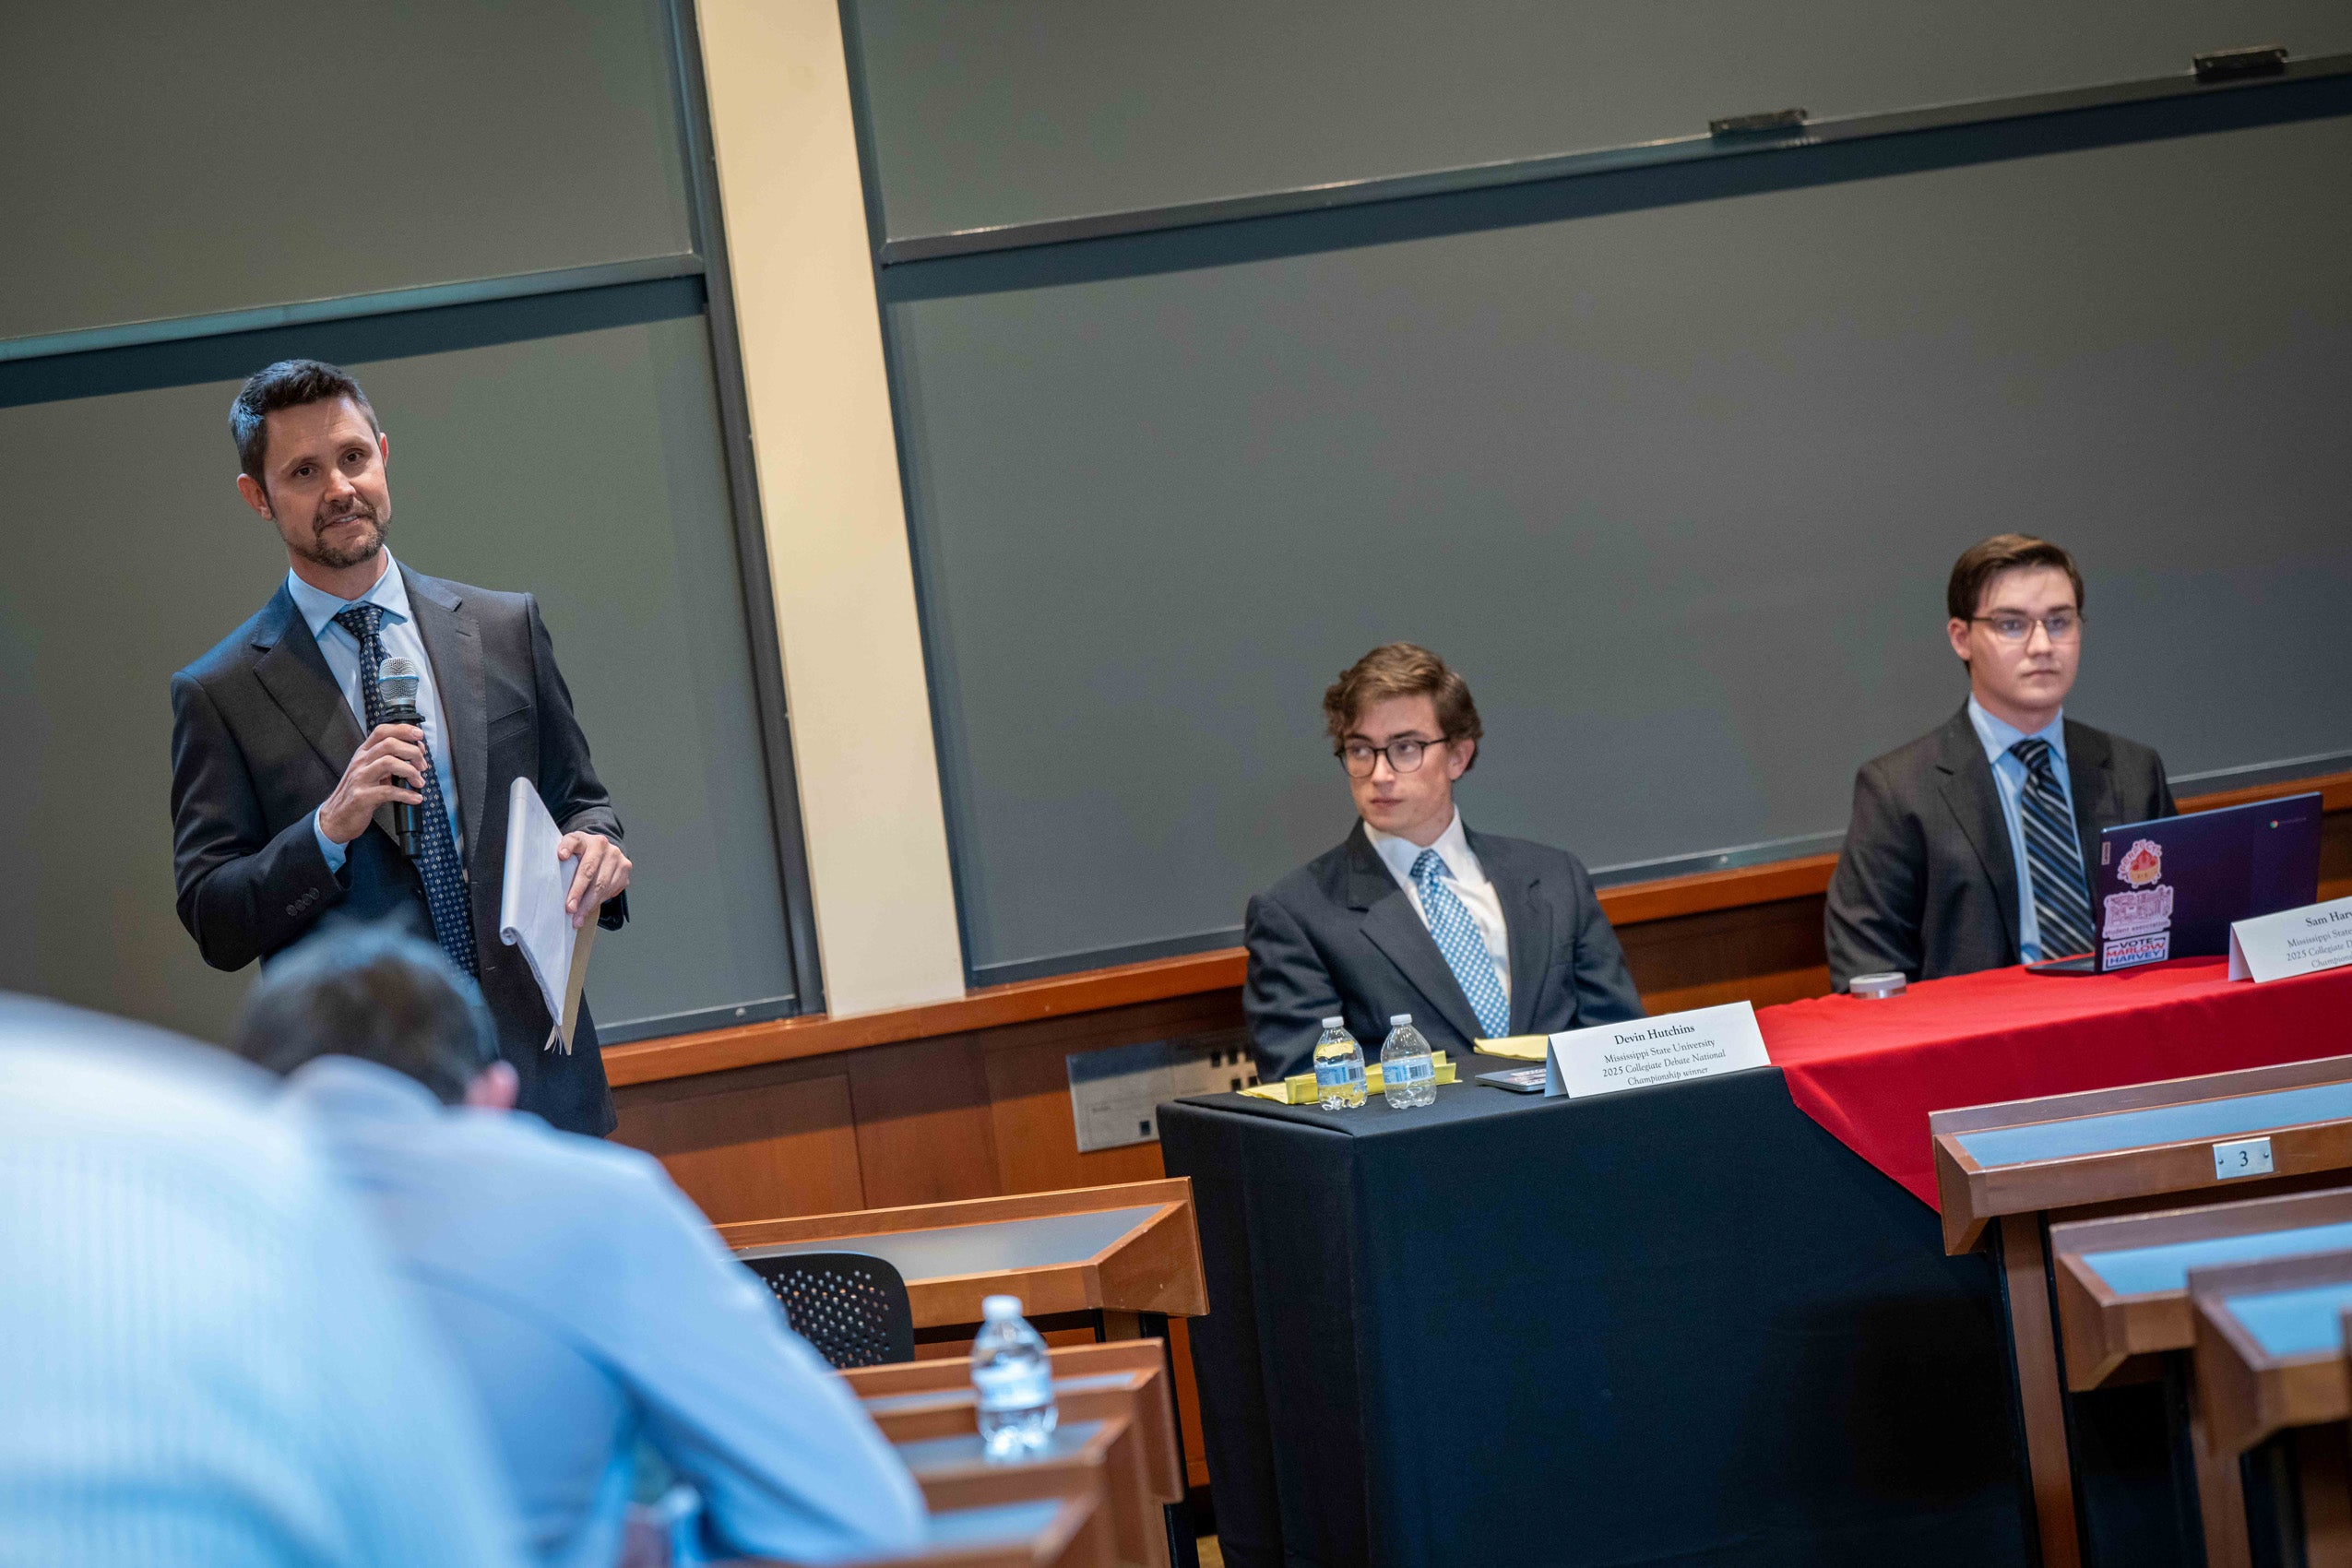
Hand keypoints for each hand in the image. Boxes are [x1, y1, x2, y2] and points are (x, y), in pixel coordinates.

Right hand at [319, 724, 426, 843]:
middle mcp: (361, 762)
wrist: (337, 817)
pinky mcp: (362, 797)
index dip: (403, 730)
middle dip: (412, 752)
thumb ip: (390, 761)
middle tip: (422, 766)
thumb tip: (416, 754)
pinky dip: (406, 794)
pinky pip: (388, 791)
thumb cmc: (358, 793)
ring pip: (388, 762)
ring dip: (410, 771)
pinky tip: (415, 798)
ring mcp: (360, 778)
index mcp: (364, 754)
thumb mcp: (372, 772)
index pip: (382, 731)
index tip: (419, 736)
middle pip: (389, 744)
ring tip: (419, 781)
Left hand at [558, 830, 631, 927]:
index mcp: (584, 838)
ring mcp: (616, 856)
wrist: (602, 849)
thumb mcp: (568, 852)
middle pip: (589, 871)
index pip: (573, 841)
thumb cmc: (579, 855)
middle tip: (570, 909)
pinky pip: (612, 889)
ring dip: (589, 904)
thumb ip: (561, 861)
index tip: (561, 856)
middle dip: (578, 892)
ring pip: (602, 884)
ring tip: (578, 919)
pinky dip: (599, 902)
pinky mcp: (625, 868)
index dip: (567, 847)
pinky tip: (589, 910)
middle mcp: (602, 844)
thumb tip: (550, 881)